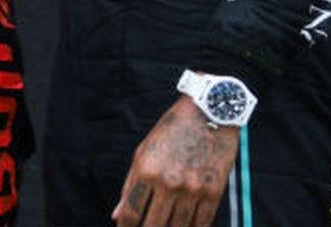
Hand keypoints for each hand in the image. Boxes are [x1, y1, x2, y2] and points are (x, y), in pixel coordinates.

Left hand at [111, 96, 238, 226]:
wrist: (208, 115)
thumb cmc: (171, 132)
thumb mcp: (144, 153)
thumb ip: (130, 186)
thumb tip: (117, 216)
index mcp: (146, 171)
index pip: (131, 213)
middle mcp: (169, 183)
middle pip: (154, 225)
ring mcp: (193, 189)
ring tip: (164, 226)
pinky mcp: (213, 192)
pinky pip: (201, 223)